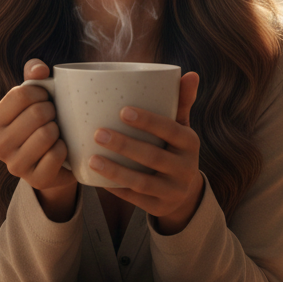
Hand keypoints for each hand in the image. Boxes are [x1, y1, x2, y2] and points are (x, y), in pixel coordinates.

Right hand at [0, 59, 76, 220]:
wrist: (54, 163)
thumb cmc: (42, 123)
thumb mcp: (36, 98)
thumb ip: (34, 76)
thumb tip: (40, 69)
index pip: (20, 94)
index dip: (42, 92)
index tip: (47, 98)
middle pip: (36, 114)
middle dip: (53, 111)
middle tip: (55, 116)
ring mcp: (14, 165)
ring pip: (46, 134)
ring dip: (59, 129)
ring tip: (57, 131)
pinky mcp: (35, 180)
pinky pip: (57, 154)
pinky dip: (65, 148)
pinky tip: (61, 148)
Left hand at [90, 71, 203, 233]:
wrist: (185, 192)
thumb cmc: (174, 149)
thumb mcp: (181, 127)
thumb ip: (180, 102)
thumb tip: (190, 73)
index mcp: (190, 143)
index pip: (171, 130)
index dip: (149, 121)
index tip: (123, 111)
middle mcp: (186, 168)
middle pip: (153, 156)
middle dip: (125, 145)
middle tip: (98, 132)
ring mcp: (173, 191)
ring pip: (142, 182)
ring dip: (115, 171)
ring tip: (92, 158)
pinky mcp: (158, 208)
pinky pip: (134, 199)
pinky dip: (115, 189)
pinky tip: (96, 178)